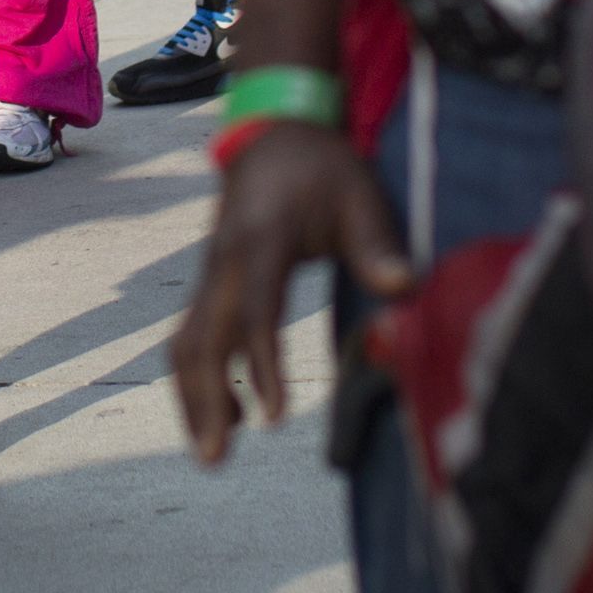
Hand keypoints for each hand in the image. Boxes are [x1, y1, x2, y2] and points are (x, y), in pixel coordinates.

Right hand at [168, 122, 412, 466]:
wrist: (274, 133)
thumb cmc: (323, 167)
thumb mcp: (360, 195)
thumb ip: (378, 244)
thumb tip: (407, 290)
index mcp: (263, 238)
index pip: (257, 311)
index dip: (262, 365)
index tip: (274, 417)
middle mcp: (224, 260)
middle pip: (200, 338)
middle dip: (204, 400)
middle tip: (217, 460)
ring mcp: (210, 273)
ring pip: (185, 342)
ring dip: (192, 399)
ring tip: (215, 454)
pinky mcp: (210, 283)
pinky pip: (192, 335)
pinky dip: (199, 379)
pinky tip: (229, 416)